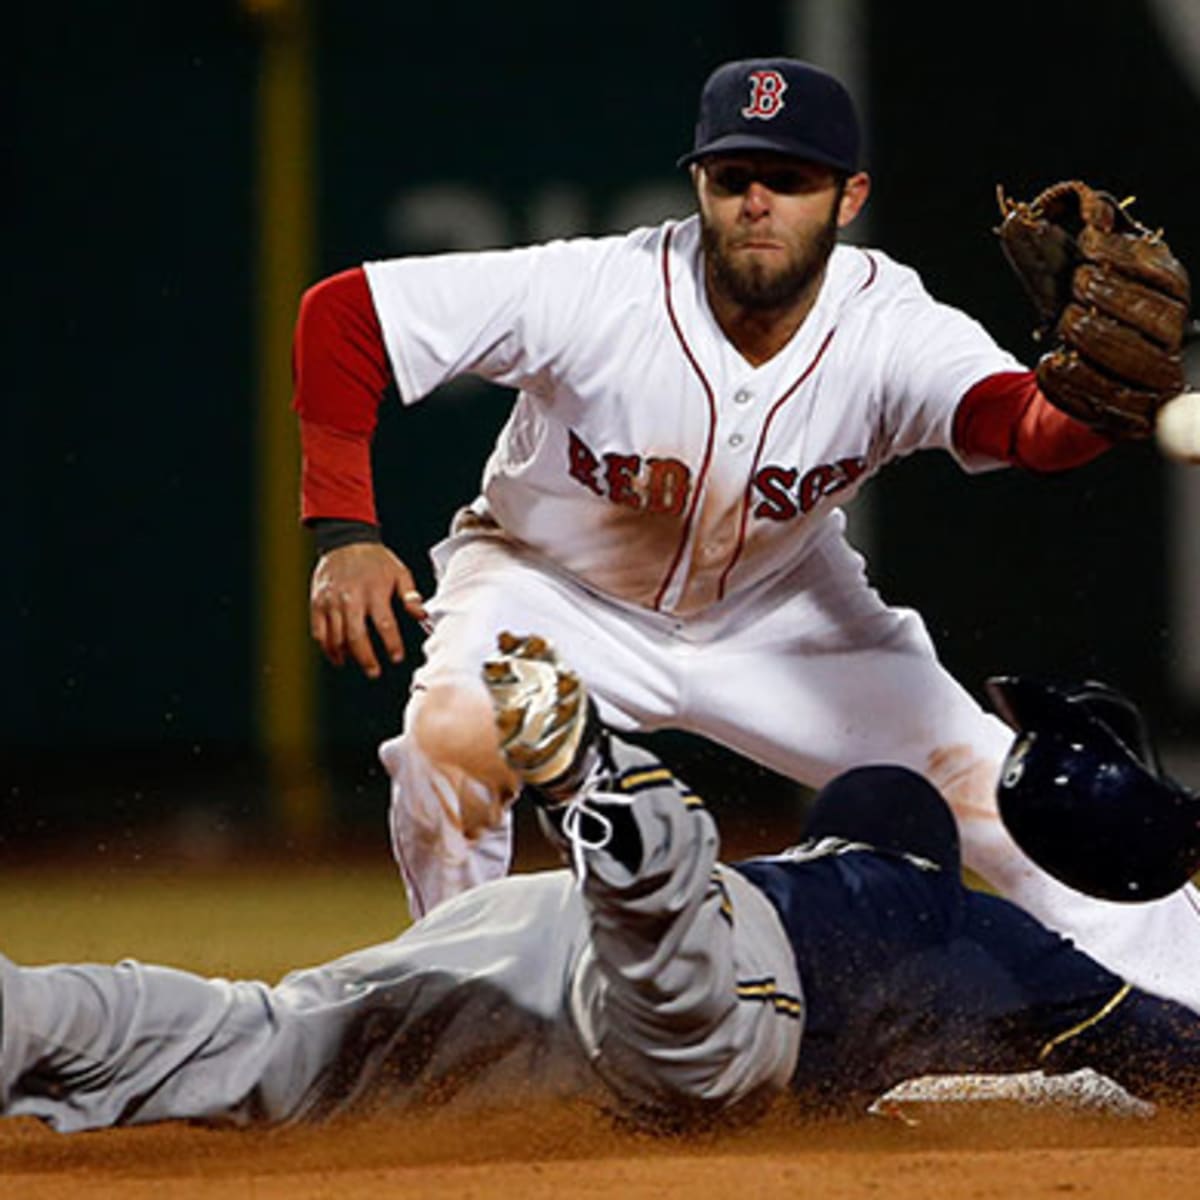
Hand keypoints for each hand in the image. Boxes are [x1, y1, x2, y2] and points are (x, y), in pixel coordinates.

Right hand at [309, 543, 428, 677]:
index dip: (391, 644)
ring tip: (354, 664)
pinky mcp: (318, 602)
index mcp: (374, 592)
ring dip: (345, 655)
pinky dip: (326, 646)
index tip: (397, 657)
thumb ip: (411, 596)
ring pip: (335, 637)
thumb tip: (422, 615)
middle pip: (357, 637)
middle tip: (374, 671)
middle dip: (366, 658)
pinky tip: (336, 654)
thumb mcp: (400, 572)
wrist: (345, 540)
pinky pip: (319, 630)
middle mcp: (351, 598)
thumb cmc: (375, 559)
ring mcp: (331, 601)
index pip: (384, 625)